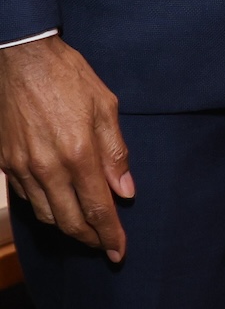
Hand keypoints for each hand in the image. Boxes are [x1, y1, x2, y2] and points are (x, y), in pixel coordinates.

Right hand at [0, 34, 132, 260]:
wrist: (22, 60)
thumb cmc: (69, 76)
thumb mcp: (105, 105)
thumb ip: (115, 151)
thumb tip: (126, 190)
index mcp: (78, 153)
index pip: (98, 207)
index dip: (110, 234)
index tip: (120, 250)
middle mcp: (48, 168)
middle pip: (70, 221)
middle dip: (90, 239)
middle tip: (106, 247)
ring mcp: (22, 169)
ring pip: (46, 215)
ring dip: (67, 227)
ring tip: (86, 230)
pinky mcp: (6, 164)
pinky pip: (28, 199)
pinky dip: (46, 209)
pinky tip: (58, 206)